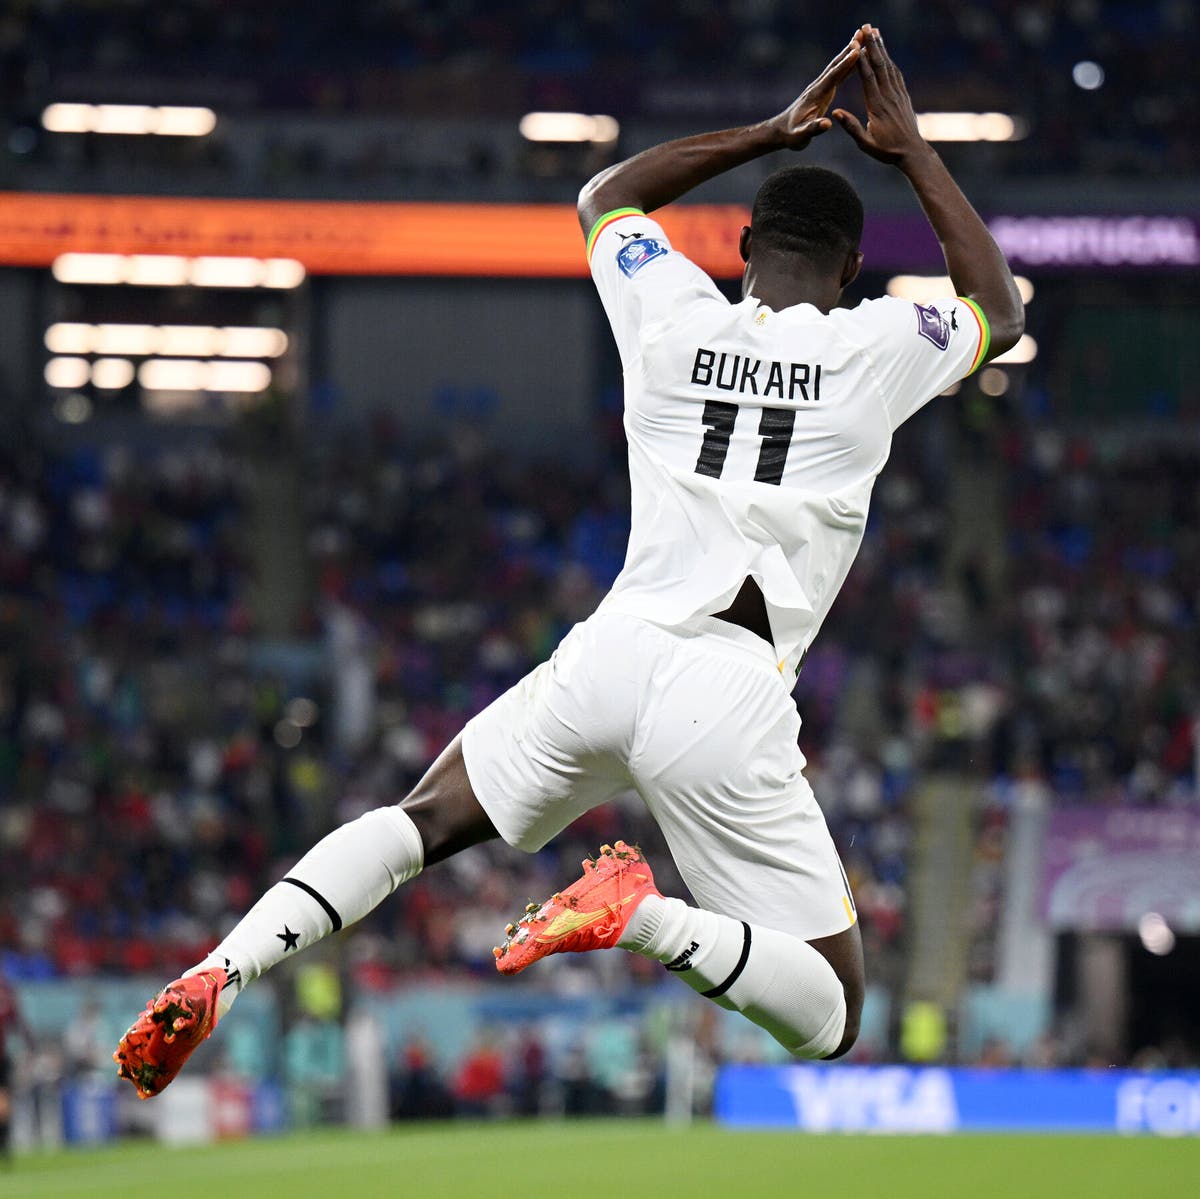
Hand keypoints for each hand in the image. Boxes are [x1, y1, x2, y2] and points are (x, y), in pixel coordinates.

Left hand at [768, 37, 862, 150]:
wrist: (781, 132)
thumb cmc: (792, 135)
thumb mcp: (801, 136)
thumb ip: (813, 129)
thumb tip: (827, 125)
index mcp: (816, 96)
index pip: (833, 77)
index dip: (845, 64)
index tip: (858, 51)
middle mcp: (818, 87)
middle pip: (836, 65)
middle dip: (850, 49)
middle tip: (864, 33)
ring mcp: (821, 87)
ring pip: (838, 66)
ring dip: (850, 52)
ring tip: (864, 37)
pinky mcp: (823, 90)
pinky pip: (839, 74)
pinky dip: (849, 64)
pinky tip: (858, 57)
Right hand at [833, 25, 926, 165]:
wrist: (912, 153)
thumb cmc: (887, 151)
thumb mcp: (865, 143)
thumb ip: (851, 127)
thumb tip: (835, 113)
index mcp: (877, 106)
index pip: (868, 77)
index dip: (861, 59)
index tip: (856, 43)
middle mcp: (889, 97)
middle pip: (880, 65)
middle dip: (873, 45)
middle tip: (867, 27)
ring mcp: (898, 95)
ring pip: (889, 67)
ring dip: (882, 48)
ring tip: (876, 32)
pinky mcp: (903, 97)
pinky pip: (896, 75)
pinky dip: (890, 62)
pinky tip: (886, 55)